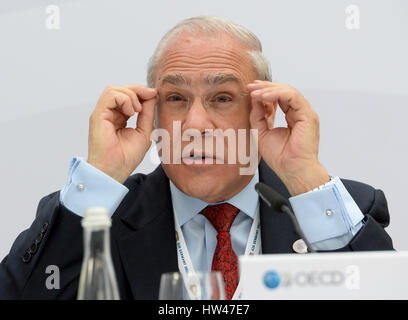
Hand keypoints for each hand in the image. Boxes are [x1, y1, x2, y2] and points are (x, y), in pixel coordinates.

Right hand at [87, 85, 156, 183]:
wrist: (115, 171)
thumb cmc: (126, 157)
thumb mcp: (144, 131)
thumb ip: (148, 113)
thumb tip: (152, 96)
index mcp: (119, 117)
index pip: (128, 96)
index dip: (142, 92)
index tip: (154, 94)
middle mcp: (109, 114)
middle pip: (121, 89)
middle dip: (138, 89)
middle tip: (150, 95)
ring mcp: (102, 114)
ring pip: (114, 90)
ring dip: (131, 95)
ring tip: (138, 110)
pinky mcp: (98, 115)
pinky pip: (110, 96)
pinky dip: (124, 99)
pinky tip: (131, 112)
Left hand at [248, 81, 329, 195]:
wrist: (292, 170)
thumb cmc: (281, 158)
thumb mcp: (261, 133)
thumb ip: (258, 116)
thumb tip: (255, 99)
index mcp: (292, 117)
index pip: (279, 98)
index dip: (264, 92)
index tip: (250, 90)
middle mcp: (300, 113)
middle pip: (284, 92)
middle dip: (265, 87)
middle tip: (250, 86)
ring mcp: (305, 113)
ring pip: (288, 91)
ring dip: (269, 89)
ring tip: (255, 92)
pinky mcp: (307, 115)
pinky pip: (292, 96)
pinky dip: (277, 94)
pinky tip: (264, 97)